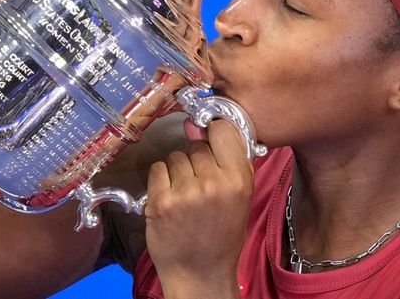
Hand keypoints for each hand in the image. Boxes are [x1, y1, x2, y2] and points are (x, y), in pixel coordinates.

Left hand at [144, 119, 252, 298]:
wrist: (200, 273)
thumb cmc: (222, 235)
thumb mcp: (241, 197)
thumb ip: (228, 162)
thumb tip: (200, 127)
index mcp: (239, 180)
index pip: (223, 130)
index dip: (213, 134)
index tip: (209, 140)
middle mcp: (213, 183)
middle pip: (196, 147)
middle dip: (195, 162)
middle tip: (198, 187)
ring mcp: (186, 192)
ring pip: (175, 156)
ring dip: (176, 172)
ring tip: (185, 197)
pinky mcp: (161, 201)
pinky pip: (157, 169)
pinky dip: (160, 181)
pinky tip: (170, 199)